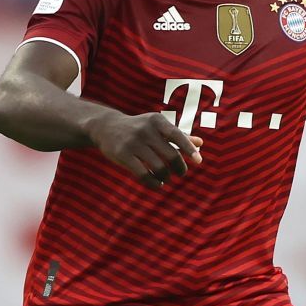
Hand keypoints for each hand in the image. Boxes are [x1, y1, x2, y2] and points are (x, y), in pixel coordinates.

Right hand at [87, 111, 203, 189]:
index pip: (177, 135)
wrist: (105, 127)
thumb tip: (201, 143)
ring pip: (158, 167)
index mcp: (156, 120)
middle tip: (181, 173)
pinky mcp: (122, 155)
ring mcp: (133, 142)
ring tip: (166, 178)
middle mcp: (145, 129)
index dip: (189, 149)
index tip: (198, 161)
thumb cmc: (138, 128)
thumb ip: (178, 135)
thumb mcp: (157, 127)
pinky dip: (153, 183)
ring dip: (166, 177)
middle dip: (179, 168)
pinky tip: (157, 184)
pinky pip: (143, 175)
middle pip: (171, 155)